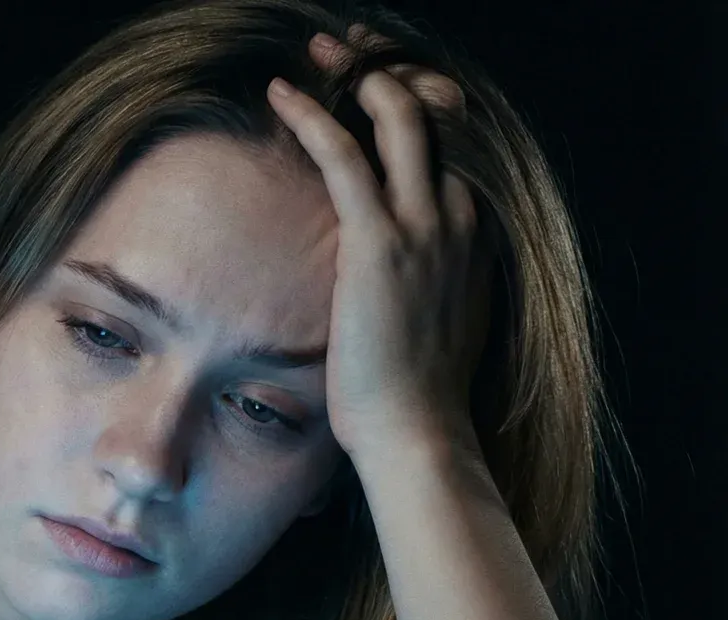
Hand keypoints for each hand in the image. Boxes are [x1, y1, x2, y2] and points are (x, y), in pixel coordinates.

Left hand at [267, 26, 493, 462]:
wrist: (417, 430)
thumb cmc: (415, 390)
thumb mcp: (436, 319)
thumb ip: (427, 278)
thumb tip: (398, 274)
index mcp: (476, 230)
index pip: (452, 138)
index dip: (416, 98)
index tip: (376, 83)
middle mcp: (460, 215)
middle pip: (436, 111)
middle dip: (391, 69)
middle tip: (347, 50)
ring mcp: (425, 225)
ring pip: (400, 116)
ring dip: (357, 74)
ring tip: (318, 55)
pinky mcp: (379, 242)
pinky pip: (346, 156)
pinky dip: (312, 116)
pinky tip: (282, 94)